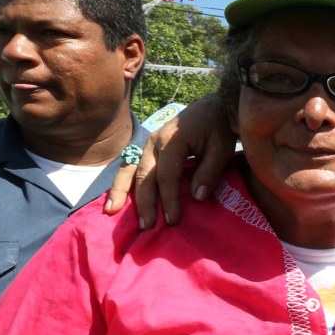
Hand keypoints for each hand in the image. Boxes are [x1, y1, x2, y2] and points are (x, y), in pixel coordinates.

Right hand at [104, 94, 234, 227]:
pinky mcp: (145, 149)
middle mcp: (153, 142)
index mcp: (172, 140)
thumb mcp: (222, 149)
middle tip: (146, 226)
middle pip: (144, 175)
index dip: (169, 199)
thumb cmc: (218, 129)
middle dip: (144, 202)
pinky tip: (113, 199)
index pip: (167, 176)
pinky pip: (129, 166)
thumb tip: (197, 198)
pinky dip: (120, 183)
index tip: (172, 220)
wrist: (210, 108)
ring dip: (121, 192)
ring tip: (113, 212)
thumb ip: (210, 172)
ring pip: (128, 169)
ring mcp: (146, 144)